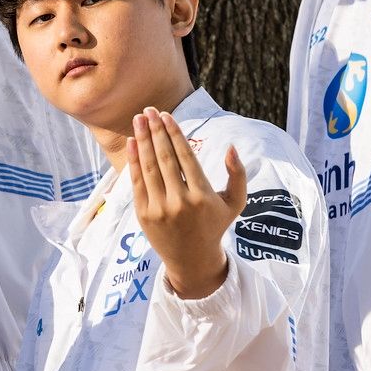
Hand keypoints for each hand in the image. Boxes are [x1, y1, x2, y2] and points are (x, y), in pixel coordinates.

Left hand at [130, 109, 245, 300]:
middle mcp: (180, 202)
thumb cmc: (214, 225)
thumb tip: (231, 147)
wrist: (192, 259)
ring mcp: (160, 208)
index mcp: (203, 196)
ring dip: (142, 140)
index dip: (174, 133)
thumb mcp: (235, 202)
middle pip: (164, 158)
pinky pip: (137, 182)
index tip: (167, 115)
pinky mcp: (144, 214)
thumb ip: (237, 174)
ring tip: (138, 120)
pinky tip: (132, 142)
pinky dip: (134, 161)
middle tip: (148, 110)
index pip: (185, 157)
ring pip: (149, 167)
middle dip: (155, 130)